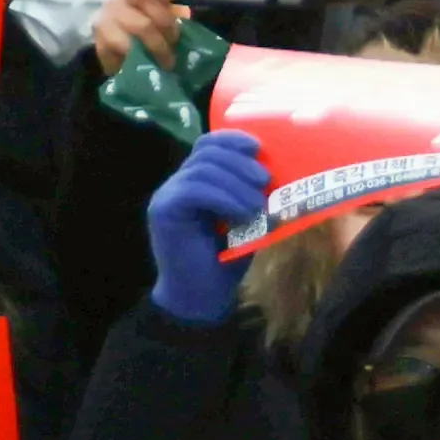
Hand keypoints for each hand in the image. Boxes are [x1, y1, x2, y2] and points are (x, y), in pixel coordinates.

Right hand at [144, 128, 271, 324]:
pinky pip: (195, 189)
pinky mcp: (164, 210)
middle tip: (264, 180)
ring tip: (257, 206)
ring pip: (202, 170)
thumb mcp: (245, 219)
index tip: (258, 148)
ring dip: (236, 185)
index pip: (208, 145)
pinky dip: (224, 198)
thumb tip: (274, 171)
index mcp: (194, 182)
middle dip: (239, 162)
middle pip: (206, 152)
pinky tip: (242, 213)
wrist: (201, 298)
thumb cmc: (224, 261)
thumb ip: (250, 194)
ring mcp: (167, 196)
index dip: (232, 140)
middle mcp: (177, 184)